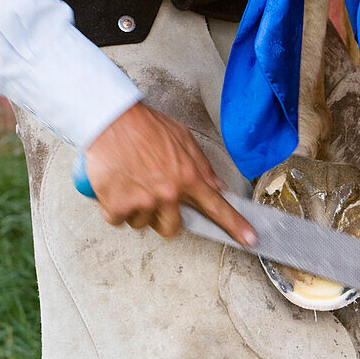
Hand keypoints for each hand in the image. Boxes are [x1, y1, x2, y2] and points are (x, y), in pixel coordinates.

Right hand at [85, 102, 256, 244]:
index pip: (216, 207)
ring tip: (131, 181)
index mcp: (187, 177)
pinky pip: (118, 219)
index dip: (235, 226)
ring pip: (142, 223)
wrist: (111, 119)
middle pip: (171, 228)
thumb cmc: (145, 126)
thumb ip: (201, 165)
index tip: (249, 239)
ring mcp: (142, 202)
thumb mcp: (183, 138)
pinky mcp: (117, 205)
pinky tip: (116, 185)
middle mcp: (167, 193)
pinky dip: (114, 206)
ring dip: (136, 209)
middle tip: (153, 195)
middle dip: (163, 217)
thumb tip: (217, 186)